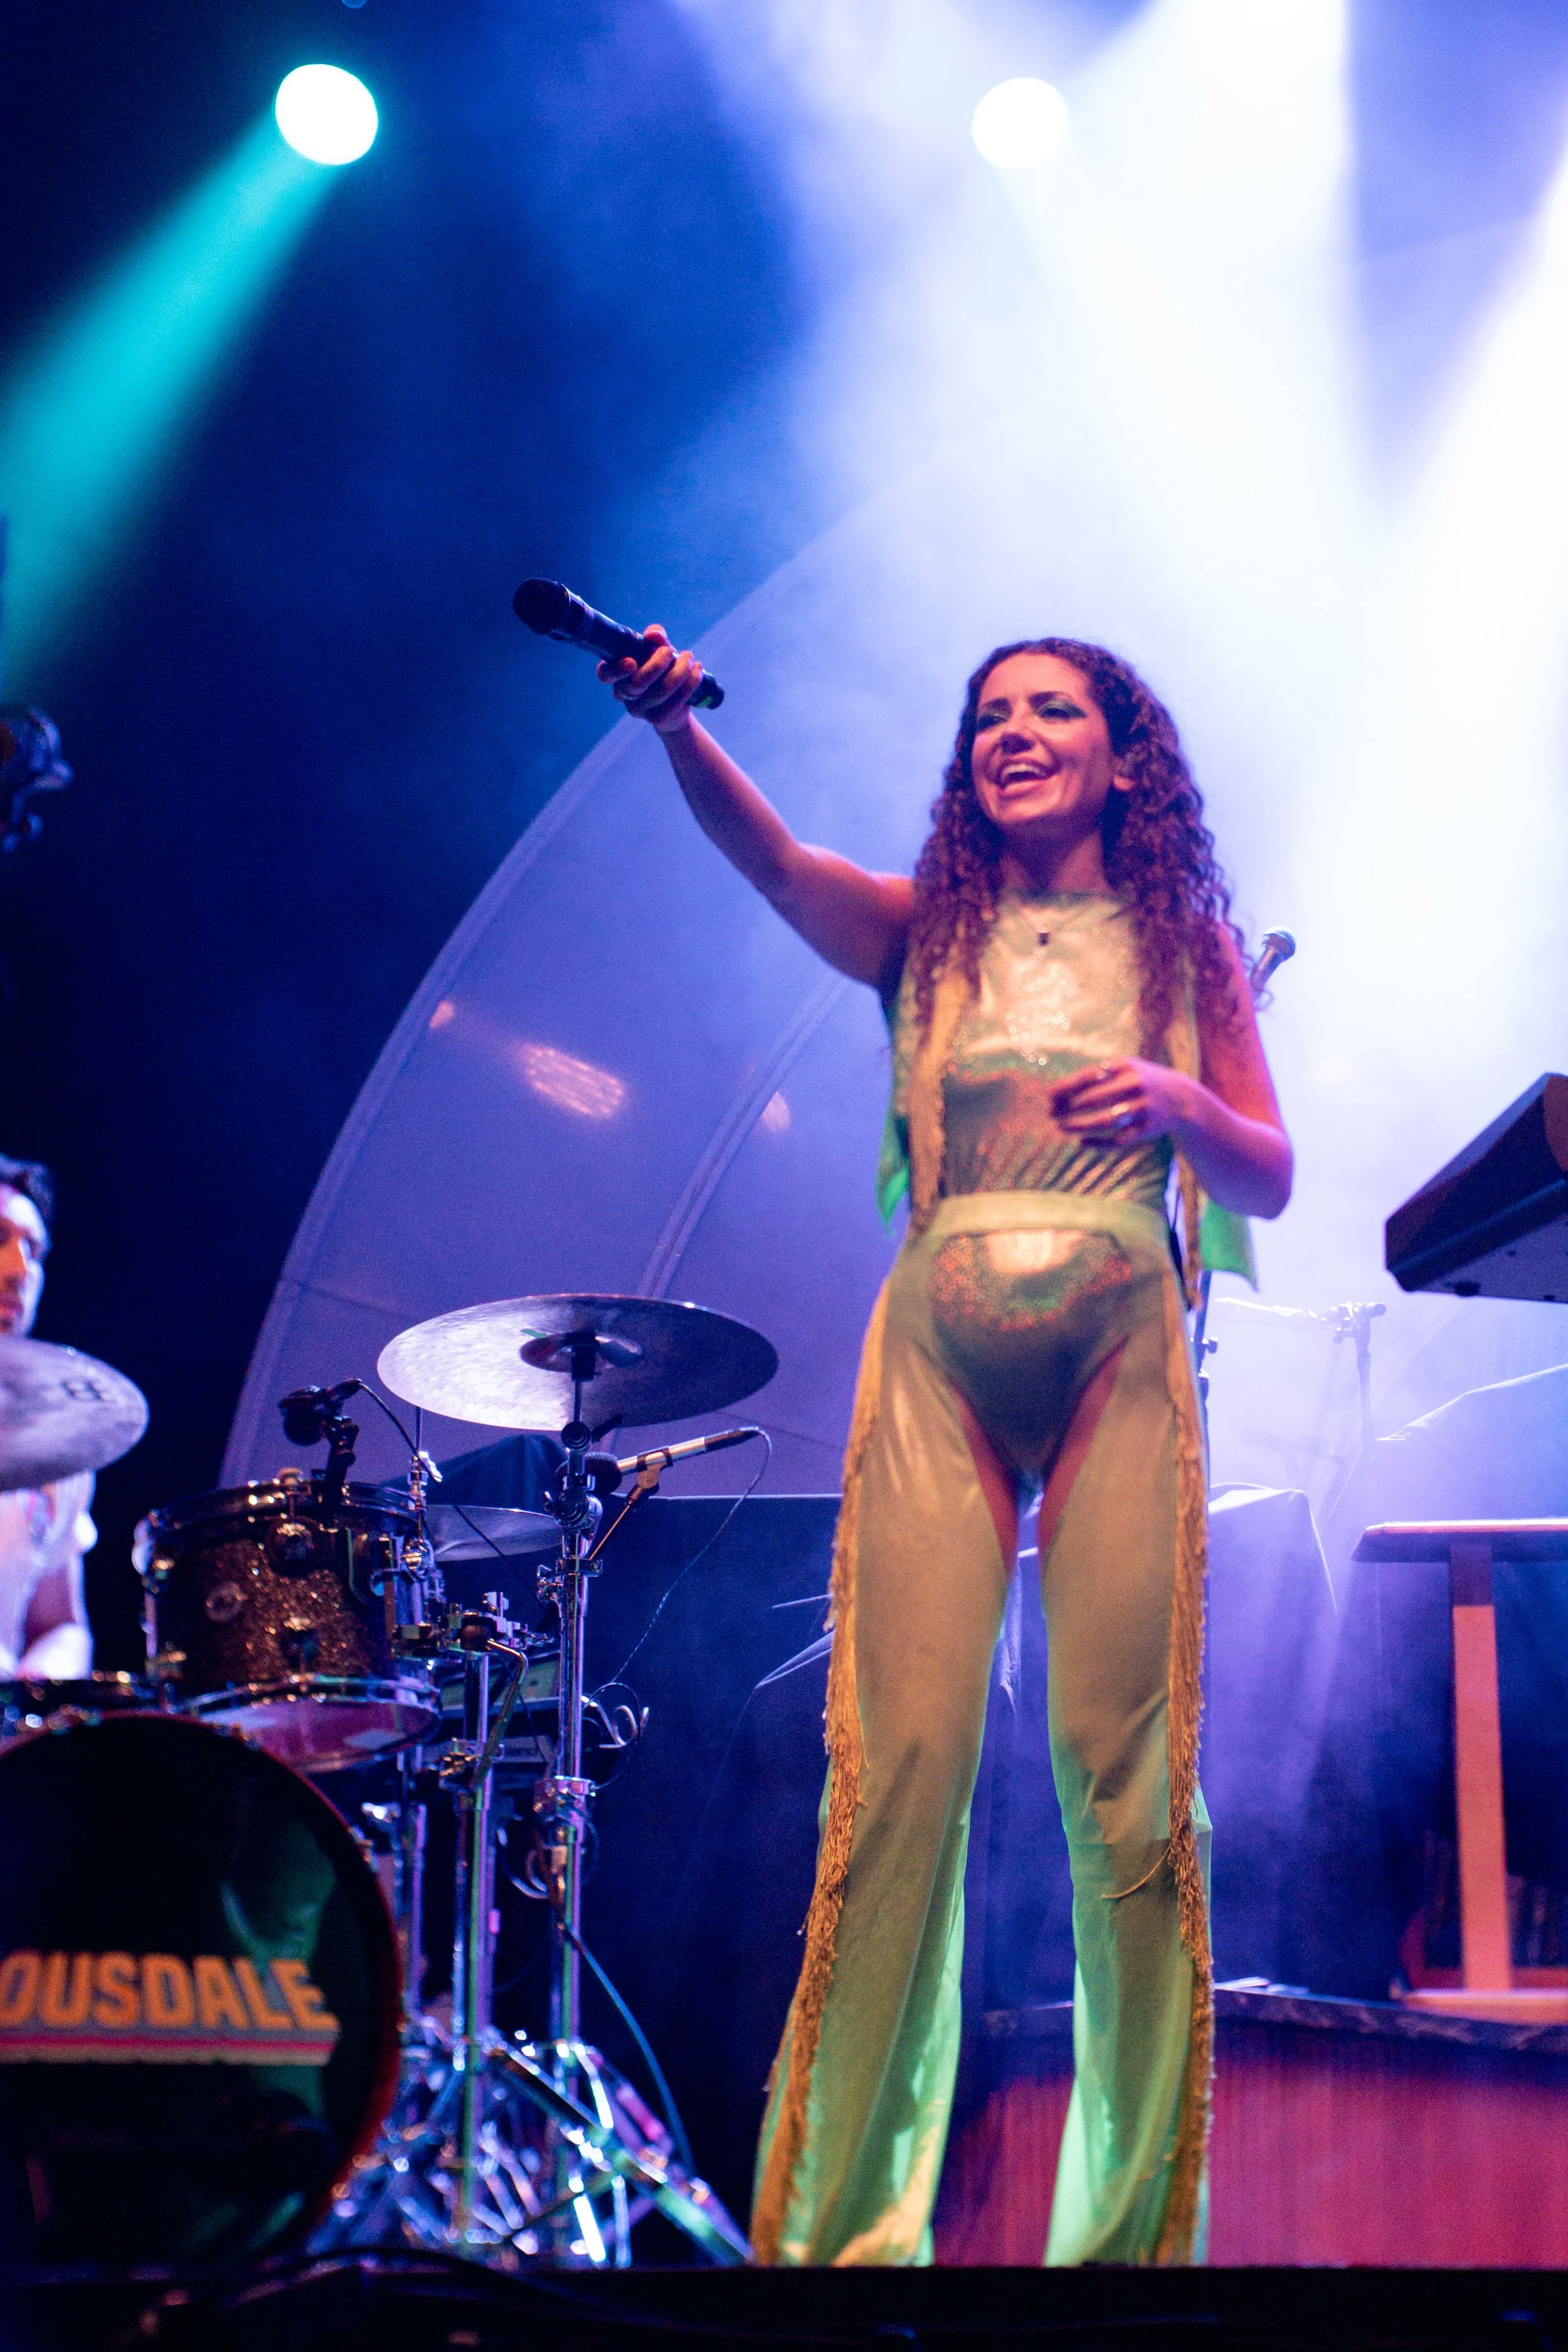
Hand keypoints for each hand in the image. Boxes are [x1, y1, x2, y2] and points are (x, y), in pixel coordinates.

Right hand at [597, 623, 703, 736]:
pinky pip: (675, 701)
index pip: (605, 674)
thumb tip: (654, 635)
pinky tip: (697, 671)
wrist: (675, 703)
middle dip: (656, 665)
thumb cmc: (662, 669)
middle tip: (670, 651)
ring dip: (679, 671)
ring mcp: (639, 709)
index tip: (632, 662)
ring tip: (689, 658)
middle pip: (636, 684)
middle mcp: (624, 694)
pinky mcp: (658, 719)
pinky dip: (690, 683)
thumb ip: (655, 637)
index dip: (616, 670)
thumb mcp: (657, 649)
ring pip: (659, 692)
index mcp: (617, 674)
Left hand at [1049, 1056, 1192, 1145]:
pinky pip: (1119, 1139)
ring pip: (1106, 1120)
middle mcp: (1134, 1084)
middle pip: (1094, 1098)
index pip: (1089, 1076)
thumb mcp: (1122, 1069)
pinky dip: (1099, 1144)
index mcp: (1124, 1066)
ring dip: (1081, 1125)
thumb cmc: (1139, 1080)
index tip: (1049, 1097)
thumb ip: (1093, 1076)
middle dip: (1069, 1107)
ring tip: (1062, 1127)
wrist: (1182, 1097)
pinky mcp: (1148, 1128)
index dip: (1066, 1087)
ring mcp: (1142, 1107)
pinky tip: (1082, 1143)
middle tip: (1051, 1114)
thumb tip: (1055, 1092)